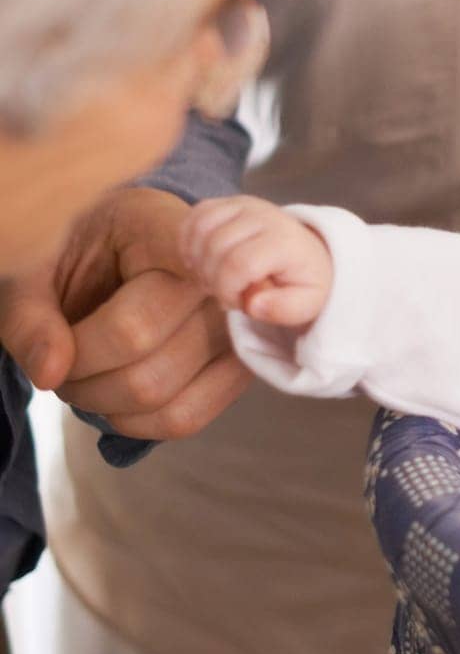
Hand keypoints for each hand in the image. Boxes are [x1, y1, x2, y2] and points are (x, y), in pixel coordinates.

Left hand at [0, 187, 249, 440]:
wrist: (118, 257)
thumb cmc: (76, 254)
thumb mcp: (32, 270)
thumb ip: (30, 316)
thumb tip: (50, 373)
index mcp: (163, 229)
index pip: (176, 267)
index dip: (156, 302)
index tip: (95, 340)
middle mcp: (215, 276)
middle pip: (141, 345)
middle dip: (80, 371)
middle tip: (58, 364)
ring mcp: (234, 326)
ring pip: (160, 391)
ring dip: (102, 401)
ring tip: (82, 380)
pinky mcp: (236, 368)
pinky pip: (187, 418)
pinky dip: (136, 424)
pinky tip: (114, 401)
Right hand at [182, 197, 332, 328]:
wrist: (309, 252)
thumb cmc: (302, 281)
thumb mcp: (306, 304)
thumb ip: (284, 310)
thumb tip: (254, 305)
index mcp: (284, 242)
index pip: (238, 264)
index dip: (227, 289)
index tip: (235, 303)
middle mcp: (264, 216)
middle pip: (215, 247)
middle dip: (211, 278)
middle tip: (224, 292)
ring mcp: (245, 205)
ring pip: (201, 229)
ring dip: (197, 260)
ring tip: (213, 277)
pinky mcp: (228, 203)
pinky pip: (195, 216)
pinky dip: (188, 241)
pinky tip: (200, 260)